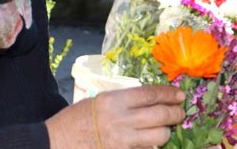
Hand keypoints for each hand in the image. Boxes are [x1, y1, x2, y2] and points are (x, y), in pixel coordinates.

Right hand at [46, 85, 185, 148]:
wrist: (56, 144)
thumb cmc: (74, 120)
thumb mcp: (98, 102)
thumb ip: (123, 101)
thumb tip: (148, 100)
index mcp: (113, 101)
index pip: (150, 94)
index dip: (168, 94)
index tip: (179, 94)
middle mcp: (120, 120)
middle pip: (159, 115)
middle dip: (175, 113)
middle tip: (179, 112)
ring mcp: (122, 141)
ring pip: (159, 136)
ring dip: (166, 132)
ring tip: (166, 129)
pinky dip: (152, 147)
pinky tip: (151, 144)